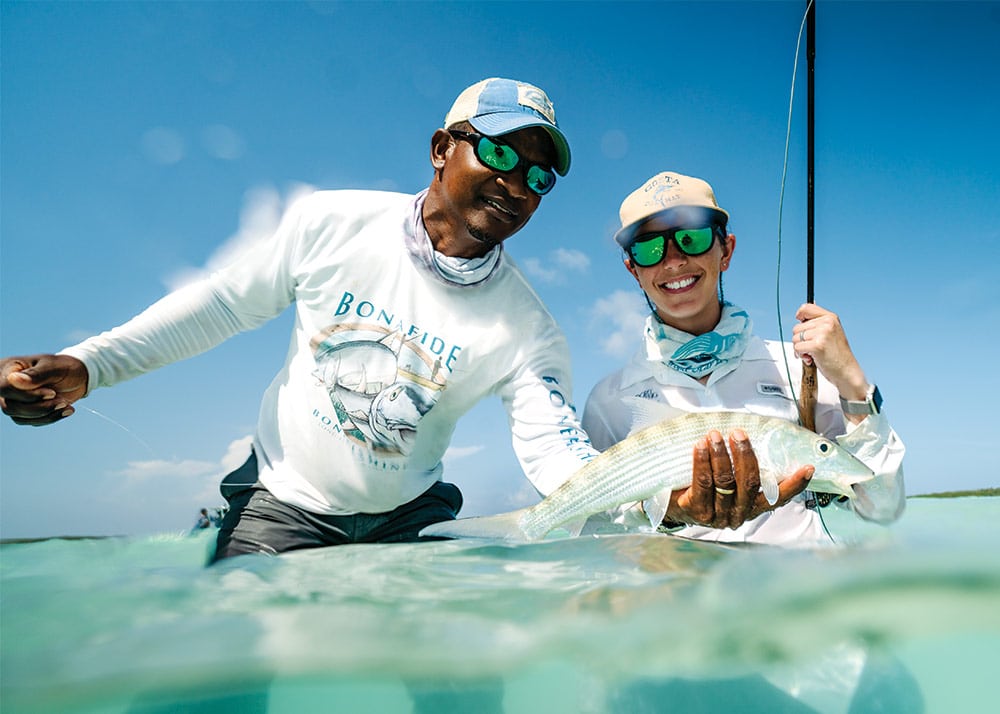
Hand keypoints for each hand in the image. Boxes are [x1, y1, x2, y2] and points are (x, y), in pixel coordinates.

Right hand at [0, 354, 88, 425]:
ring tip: (66, 404)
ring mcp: (12, 400)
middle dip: (40, 407)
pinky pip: (30, 422)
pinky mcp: (22, 412)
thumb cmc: (64, 367)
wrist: (78, 377)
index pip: (6, 388)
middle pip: (10, 406)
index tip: (52, 393)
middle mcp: (5, 385)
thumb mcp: (54, 367)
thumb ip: (35, 374)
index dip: (28, 395)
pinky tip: (65, 409)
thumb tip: (13, 379)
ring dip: (46, 413)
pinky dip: (49, 417)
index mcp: (9, 368)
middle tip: (62, 401)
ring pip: (19, 417)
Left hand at [664, 429, 812, 529]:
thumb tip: (752, 436)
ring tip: (715, 435)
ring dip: (721, 455)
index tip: (808, 467)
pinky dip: (702, 461)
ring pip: (725, 482)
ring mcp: (717, 515)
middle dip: (746, 455)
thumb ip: (742, 467)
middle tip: (739, 433)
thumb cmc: (702, 486)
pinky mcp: (696, 511)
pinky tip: (700, 446)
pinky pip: (702, 482)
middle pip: (749, 484)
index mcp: (752, 507)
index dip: (795, 484)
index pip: (778, 498)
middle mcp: (738, 514)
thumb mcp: (727, 480)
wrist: (669, 504)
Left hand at [791, 303, 867, 402]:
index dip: (800, 316)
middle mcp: (827, 323)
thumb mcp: (831, 333)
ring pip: (795, 338)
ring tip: (813, 354)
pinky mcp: (817, 345)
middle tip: (812, 348)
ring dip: (800, 349)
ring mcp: (822, 333)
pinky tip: (812, 359)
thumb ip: (817, 323)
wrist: (847, 372)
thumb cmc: (837, 355)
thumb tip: (802, 312)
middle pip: (797, 327)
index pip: (806, 308)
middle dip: (800, 340)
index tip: (802, 325)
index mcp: (831, 317)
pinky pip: (797, 348)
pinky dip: (801, 356)